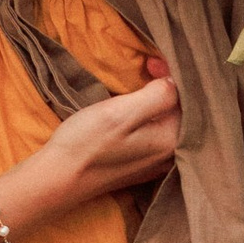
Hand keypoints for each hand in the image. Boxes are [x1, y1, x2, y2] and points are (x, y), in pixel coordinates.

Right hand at [7, 66, 180, 222]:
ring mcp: (155, 165)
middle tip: (148, 67)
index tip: (150, 62)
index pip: (186, 98)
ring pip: (168, 123)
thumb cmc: (86, 144)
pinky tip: (137, 110)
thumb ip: (158, 96)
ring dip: (159, 100)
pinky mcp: (139, 167)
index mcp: (171, 141)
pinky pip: (156, 135)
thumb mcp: (121, 112)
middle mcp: (169, 156)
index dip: (172, 74)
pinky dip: (151, 117)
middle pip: (180, 112)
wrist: (57, 180)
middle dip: (168, 86)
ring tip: (144, 83)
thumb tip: (175, 83)